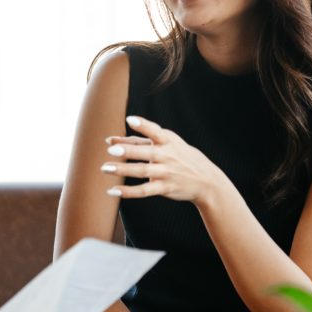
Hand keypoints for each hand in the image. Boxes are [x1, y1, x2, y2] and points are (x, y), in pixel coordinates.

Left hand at [101, 115, 226, 205]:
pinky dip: (128, 192)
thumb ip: (139, 141)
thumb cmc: (180, 156)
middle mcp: (167, 156)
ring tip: (105, 168)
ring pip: (142, 171)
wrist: (206, 180)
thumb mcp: (167, 143)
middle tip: (111, 150)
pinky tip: (112, 191)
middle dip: (128, 151)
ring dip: (122, 170)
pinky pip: (144, 191)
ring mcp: (166, 173)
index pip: (155, 132)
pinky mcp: (164, 188)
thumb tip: (110, 140)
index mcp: (168, 141)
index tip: (130, 120)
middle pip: (146, 152)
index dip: (144, 125)